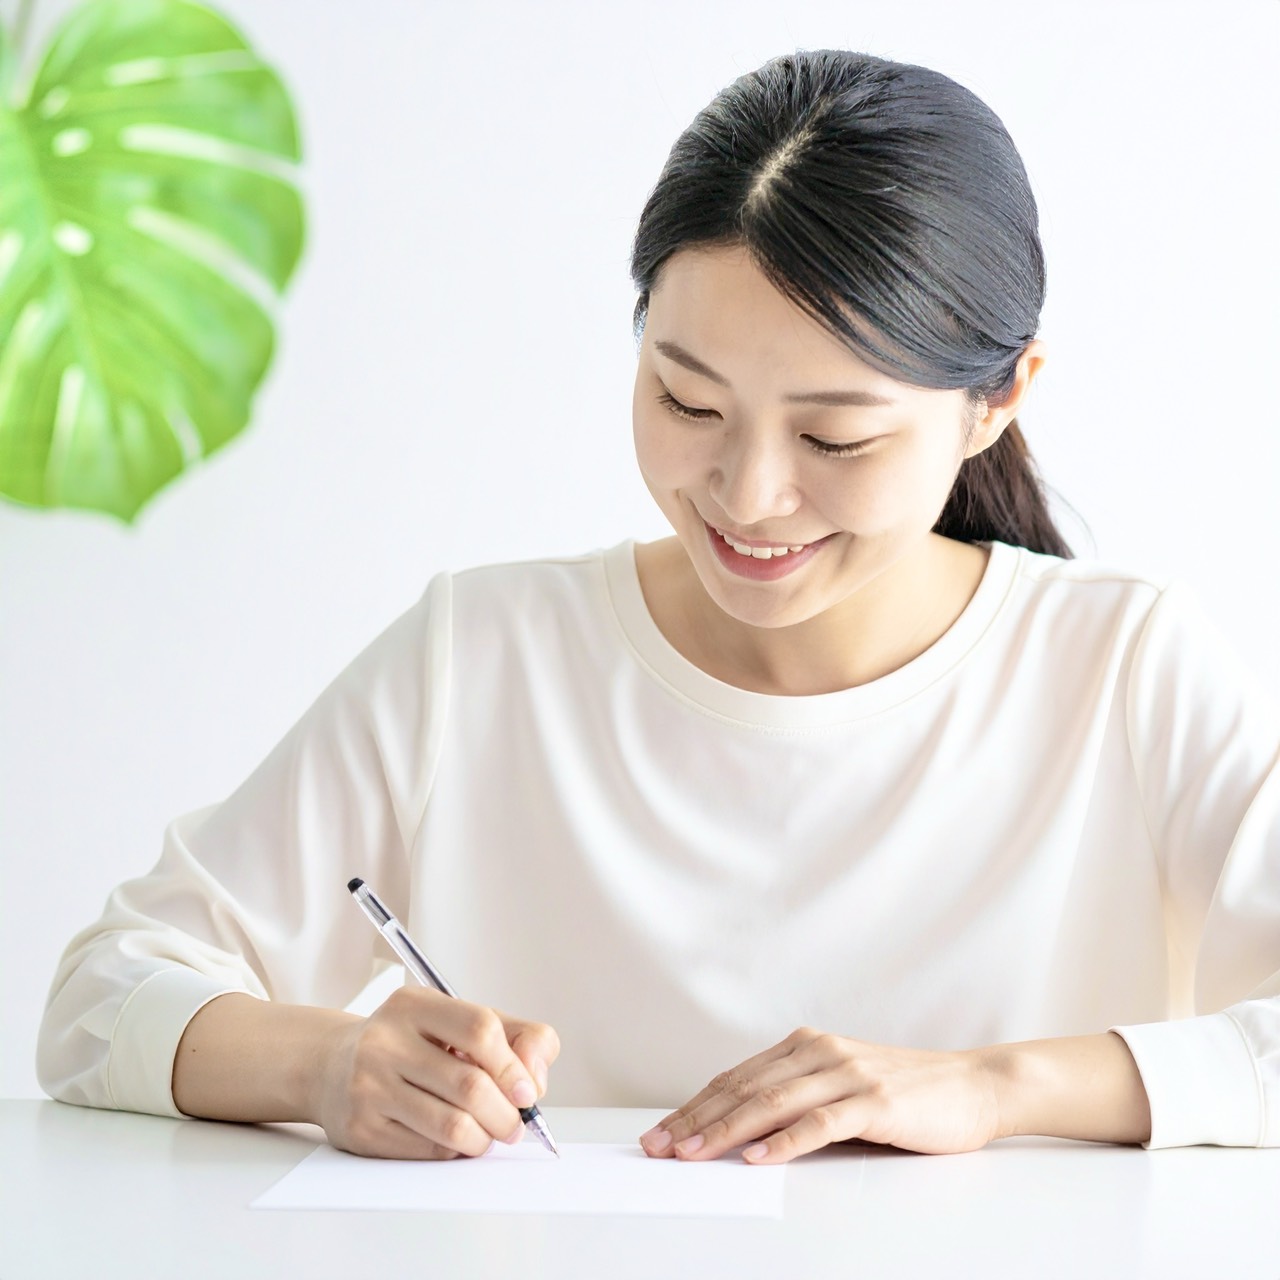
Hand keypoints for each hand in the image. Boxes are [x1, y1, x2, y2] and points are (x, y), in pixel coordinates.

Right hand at [313, 987, 559, 1159]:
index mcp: (414, 1005)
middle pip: (470, 1085)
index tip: (528, 1091)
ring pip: (452, 1125)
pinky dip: (455, 1150)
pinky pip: (428, 1149)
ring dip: (485, 1138)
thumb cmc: (409, 1043)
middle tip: (515, 1125)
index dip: (513, 1065)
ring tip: (490, 1135)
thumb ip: (513, 1035)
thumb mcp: (455, 1020)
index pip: (479, 1029)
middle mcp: (386, 1041)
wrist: (331, 1066)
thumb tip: (537, 1076)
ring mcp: (369, 1086)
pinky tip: (456, 1139)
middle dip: (506, 1114)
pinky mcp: (361, 1129)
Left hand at [639, 1027, 1001, 1163]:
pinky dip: (785, 1141)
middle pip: (744, 1088)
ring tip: (692, 1154)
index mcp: (807, 1046)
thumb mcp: (842, 1086)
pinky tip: (758, 1157)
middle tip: (660, 1147)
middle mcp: (821, 1052)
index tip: (661, 1132)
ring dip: (726, 1130)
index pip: (736, 1078)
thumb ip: (798, 1099)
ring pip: (773, 1102)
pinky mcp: (875, 1101)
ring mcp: (848, 1074)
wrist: (974, 1085)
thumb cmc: (906, 1093)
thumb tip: (740, 1133)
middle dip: (696, 1120)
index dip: (695, 1105)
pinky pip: (821, 1122)